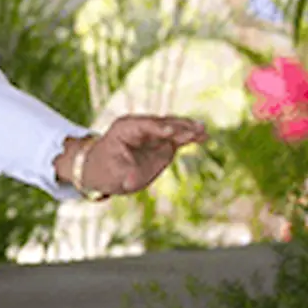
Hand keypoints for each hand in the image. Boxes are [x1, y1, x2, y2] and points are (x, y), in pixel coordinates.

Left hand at [57, 115, 207, 195]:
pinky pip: (178, 138)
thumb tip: (131, 183)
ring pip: (174, 129)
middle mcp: (142, 128)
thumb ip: (125, 175)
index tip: (171, 132)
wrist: (104, 169)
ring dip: (188, 129)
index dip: (158, 128)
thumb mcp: (112, 173)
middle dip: (178, 126)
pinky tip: (204, 136)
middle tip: (195, 129)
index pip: (145, 125)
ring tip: (203, 131)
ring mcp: (154, 135)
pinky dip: (190, 137)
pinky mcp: (163, 144)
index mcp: (126, 128)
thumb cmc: (104, 168)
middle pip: (163, 123)